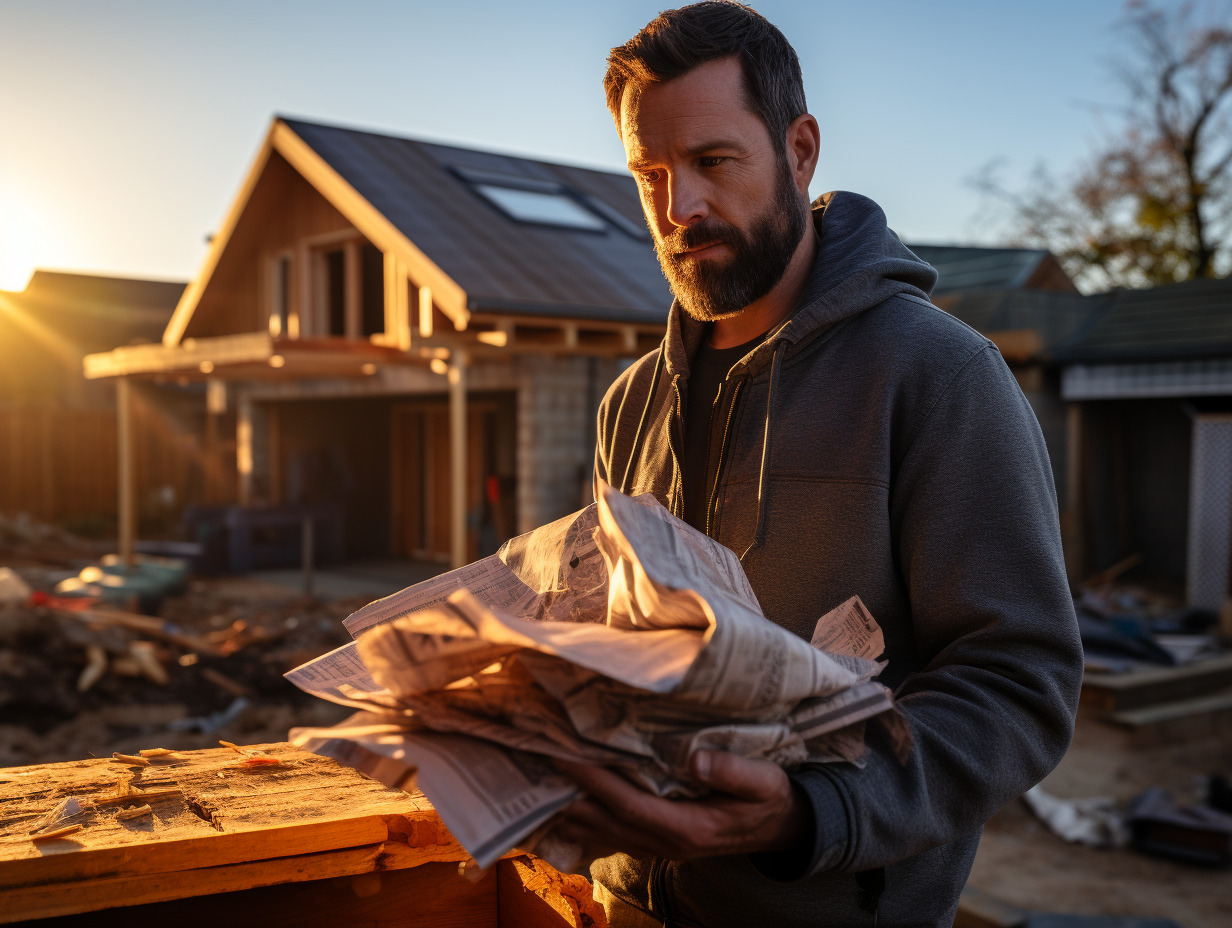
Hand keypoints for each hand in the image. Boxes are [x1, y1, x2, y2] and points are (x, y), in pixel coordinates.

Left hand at [553, 751, 809, 861]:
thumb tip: (696, 758)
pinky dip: (583, 822)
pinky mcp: (657, 841)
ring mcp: (659, 846)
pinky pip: (611, 835)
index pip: (629, 803)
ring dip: (569, 809)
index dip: (594, 782)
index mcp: (688, 827)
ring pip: (602, 831)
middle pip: (604, 820)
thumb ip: (733, 771)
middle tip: (532, 764)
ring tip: (535, 782)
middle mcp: (665, 842)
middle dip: (568, 793)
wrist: (782, 829)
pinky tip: (561, 806)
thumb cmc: (770, 799)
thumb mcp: (764, 782)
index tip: (564, 756)